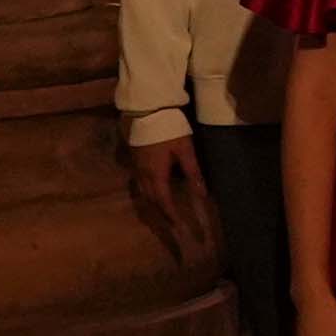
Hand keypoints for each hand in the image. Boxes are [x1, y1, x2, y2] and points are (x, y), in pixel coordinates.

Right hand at [123, 133, 211, 261]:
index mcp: (156, 173)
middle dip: (160, 213)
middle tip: (170, 225)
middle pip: (150, 199)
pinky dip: (146, 193)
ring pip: (142, 192)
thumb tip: (202, 194)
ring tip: (162, 213)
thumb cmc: (168, 128)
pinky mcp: (133, 159)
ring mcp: (136, 166)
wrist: (145, 110)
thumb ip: (193, 172)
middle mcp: (142, 174)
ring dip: (152, 205)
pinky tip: (152, 193)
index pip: (163, 200)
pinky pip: (138, 183)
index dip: (170, 214)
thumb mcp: (185, 149)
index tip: (178, 226)